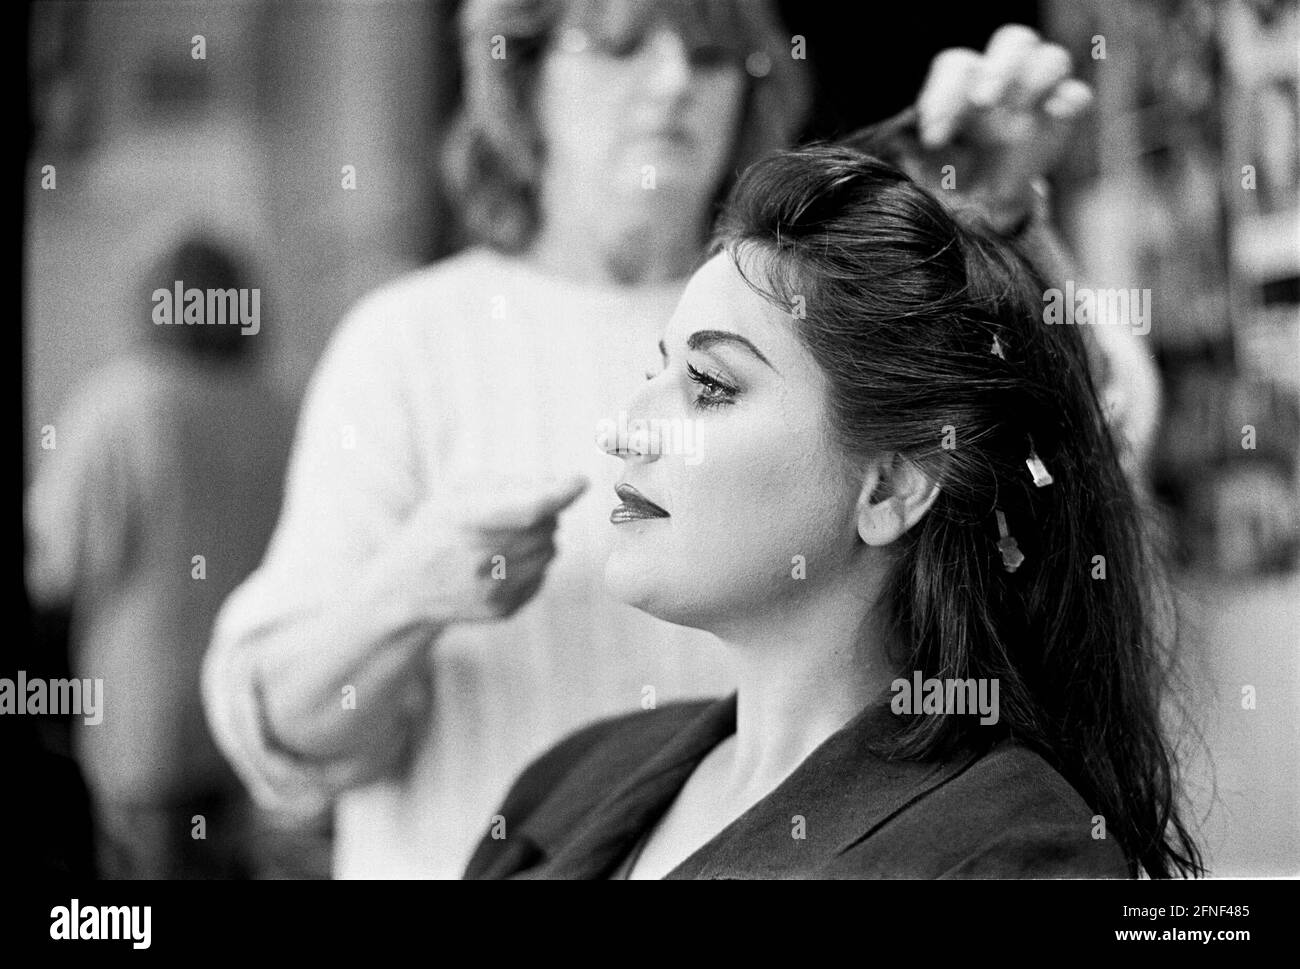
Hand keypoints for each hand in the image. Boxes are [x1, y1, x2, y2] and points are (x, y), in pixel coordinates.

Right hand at [387, 473, 587, 624]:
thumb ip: (511, 484)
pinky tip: (501, 562)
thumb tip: (563, 485)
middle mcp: (479, 558)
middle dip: (544, 514)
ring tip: (507, 537)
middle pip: (545, 528)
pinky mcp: (502, 609)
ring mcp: (492, 589)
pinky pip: (542, 575)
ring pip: (550, 551)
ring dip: (540, 538)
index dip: (559, 494)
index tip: (580, 481)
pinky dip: (532, 563)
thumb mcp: (458, 492)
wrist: (405, 588)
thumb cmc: (438, 527)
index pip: (527, 509)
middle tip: (520, 513)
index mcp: (465, 520)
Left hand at [915, 24, 1092, 230]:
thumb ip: (916, 150)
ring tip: (1014, 114)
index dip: (945, 93)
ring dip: (1033, 79)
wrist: (986, 201)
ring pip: (1051, 57)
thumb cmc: (954, 172)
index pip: (958, 66)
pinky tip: (1055, 113)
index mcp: (965, 83)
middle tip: (983, 103)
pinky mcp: (1062, 118)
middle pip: (1013, 41)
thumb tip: (904, 138)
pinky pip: (1078, 94)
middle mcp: (1005, 78)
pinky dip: (1070, 99)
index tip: (934, 135)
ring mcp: (1038, 94)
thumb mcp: (928, 166)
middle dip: (999, 68)